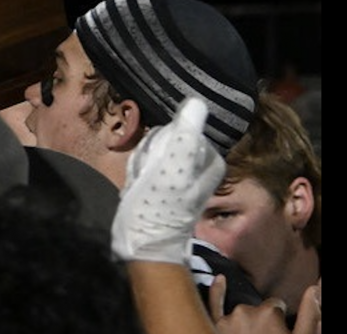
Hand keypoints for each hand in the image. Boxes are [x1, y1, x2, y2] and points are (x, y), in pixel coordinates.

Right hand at [111, 97, 225, 263]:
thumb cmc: (160, 206)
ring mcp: (179, 175)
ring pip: (153, 148)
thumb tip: (196, 102)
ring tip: (142, 181)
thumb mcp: (174, 167)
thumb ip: (186, 134)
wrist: (142, 243)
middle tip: (148, 173)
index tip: (158, 158)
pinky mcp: (162, 184)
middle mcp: (198, 166)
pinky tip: (137, 185)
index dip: (164, 138)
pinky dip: (137, 170)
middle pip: (167, 136)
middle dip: (152, 150)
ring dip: (142, 161)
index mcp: (210, 160)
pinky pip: (145, 162)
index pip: (181, 127)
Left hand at [209, 274, 320, 333]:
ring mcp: (227, 320)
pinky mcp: (214, 328)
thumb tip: (314, 288)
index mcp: (269, 312)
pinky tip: (221, 280)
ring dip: (245, 324)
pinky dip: (217, 292)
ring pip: (239, 314)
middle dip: (263, 322)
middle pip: (257, 309)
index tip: (281, 332)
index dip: (281, 319)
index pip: (276, 305)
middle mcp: (245, 311)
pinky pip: (213, 306)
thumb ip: (310, 314)